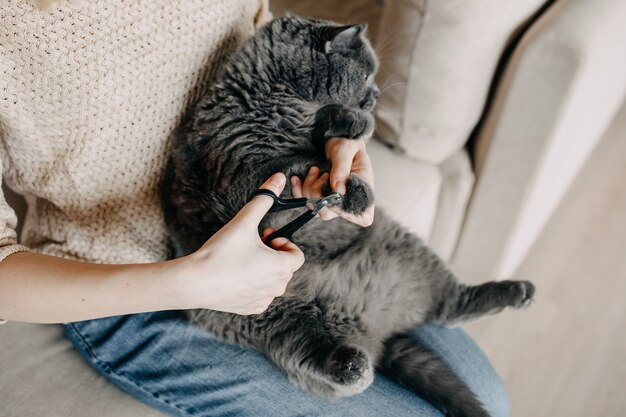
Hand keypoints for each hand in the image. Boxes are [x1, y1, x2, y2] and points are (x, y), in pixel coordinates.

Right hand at [179, 173, 304, 314]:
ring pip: (272, 281)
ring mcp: (264, 300)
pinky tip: (235, 276)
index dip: (282, 242)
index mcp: (282, 268)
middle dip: (272, 253)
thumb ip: (264, 198)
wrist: (194, 282)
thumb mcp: (244, 222)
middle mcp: (277, 287)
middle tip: (251, 245)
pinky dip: (253, 285)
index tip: (265, 236)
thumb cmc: (220, 252)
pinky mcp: (250, 309)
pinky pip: (260, 295)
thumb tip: (279, 177)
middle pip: (284, 266)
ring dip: (263, 269)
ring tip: (241, 259)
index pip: (296, 254)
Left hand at [291, 139, 374, 225]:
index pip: (363, 217)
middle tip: (322, 174)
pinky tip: (297, 178)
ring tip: (315, 170)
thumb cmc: (347, 144)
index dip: (347, 213)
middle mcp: (348, 201)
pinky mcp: (319, 198)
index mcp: (364, 191)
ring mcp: (333, 201)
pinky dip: (298, 191)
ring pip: (315, 209)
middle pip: (330, 214)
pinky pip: (305, 203)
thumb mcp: (345, 151)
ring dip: (309, 189)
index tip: (335, 194)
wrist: (338, 139)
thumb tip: (338, 190)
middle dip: (318, 194)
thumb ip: (341, 169)